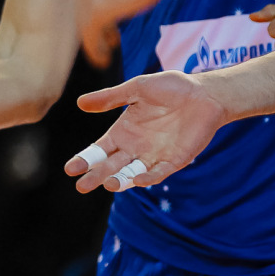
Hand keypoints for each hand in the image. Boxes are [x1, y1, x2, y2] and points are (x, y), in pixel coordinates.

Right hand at [64, 70, 230, 193]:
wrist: (204, 94)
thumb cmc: (170, 88)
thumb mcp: (136, 88)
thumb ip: (110, 98)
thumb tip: (79, 103)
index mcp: (122, 132)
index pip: (99, 150)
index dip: (84, 159)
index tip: (70, 169)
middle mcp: (135, 147)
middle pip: (111, 166)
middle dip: (96, 176)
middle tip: (82, 187)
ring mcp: (154, 156)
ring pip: (132, 174)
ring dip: (120, 181)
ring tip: (108, 185)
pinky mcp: (175, 160)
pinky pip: (159, 173)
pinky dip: (149, 178)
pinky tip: (138, 180)